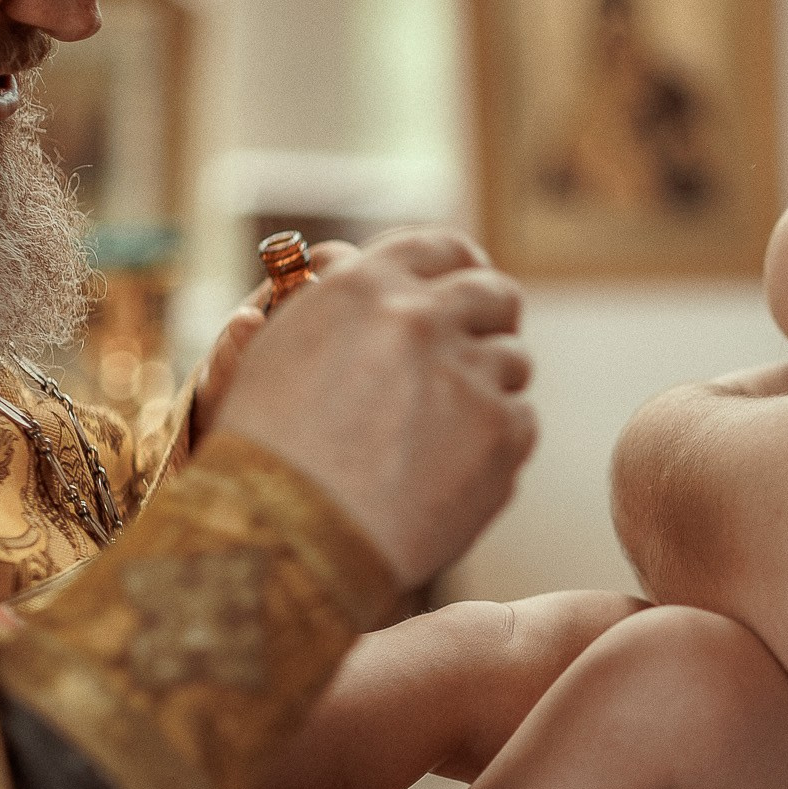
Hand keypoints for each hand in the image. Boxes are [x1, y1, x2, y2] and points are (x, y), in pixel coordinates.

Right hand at [210, 227, 537, 589]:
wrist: (283, 540)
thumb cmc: (265, 457)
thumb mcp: (281, 353)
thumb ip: (342, 309)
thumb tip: (362, 270)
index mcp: (363, 286)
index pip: (441, 248)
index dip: (461, 269)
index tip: (468, 289)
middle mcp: (421, 317)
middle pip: (494, 295)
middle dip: (489, 323)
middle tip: (473, 358)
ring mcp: (468, 373)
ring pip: (513, 361)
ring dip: (488, 390)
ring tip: (439, 436)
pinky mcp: (501, 431)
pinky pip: (521, 421)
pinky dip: (495, 446)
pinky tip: (448, 474)